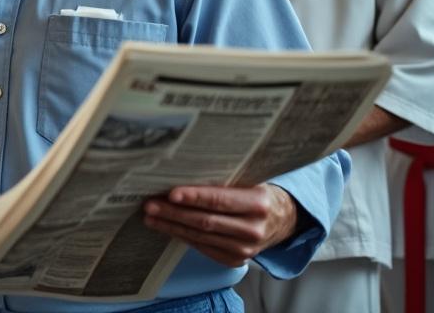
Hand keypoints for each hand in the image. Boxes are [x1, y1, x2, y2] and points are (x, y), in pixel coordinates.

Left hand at [143, 184, 299, 266]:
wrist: (283, 220)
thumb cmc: (259, 194)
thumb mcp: (249, 182)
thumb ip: (223, 182)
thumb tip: (182, 174)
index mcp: (258, 204)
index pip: (220, 200)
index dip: (194, 197)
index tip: (171, 194)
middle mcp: (253, 229)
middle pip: (206, 221)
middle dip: (174, 213)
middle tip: (150, 205)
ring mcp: (245, 249)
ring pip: (201, 237)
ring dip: (172, 227)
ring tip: (151, 217)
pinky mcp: (236, 260)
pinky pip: (203, 248)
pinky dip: (183, 237)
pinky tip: (168, 228)